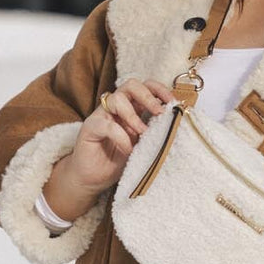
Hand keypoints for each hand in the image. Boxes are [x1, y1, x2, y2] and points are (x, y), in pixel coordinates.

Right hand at [44, 78, 175, 215]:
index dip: (160, 90)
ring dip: (134, 116)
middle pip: (131, 85)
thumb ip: (152, 132)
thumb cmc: (117, 160)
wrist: (93, 178)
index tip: (173, 102)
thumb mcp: (141, 144)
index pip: (146, 87)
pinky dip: (121, 136)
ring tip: (142, 133)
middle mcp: (116, 108)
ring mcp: (102, 115)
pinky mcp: (90, 127)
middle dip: (148, 96)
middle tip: (159, 113)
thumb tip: (173, 125)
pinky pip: (107, 124)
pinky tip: (128, 150)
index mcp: (131, 108)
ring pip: (117, 99)